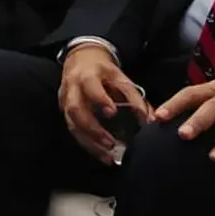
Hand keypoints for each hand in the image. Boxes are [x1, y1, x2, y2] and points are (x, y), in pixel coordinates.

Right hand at [59, 44, 150, 164]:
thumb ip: (135, 97)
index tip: (112, 112)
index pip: (90, 86)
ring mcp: (65, 100)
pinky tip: (102, 154)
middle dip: (92, 129)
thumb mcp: (120, 77)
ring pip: (72, 124)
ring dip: (90, 142)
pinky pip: (73, 129)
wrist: (80, 59)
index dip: (99, 99)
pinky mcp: (64, 111)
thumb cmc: (103, 71)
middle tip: (111, 143)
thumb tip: (149, 121)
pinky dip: (87, 144)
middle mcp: (72, 88)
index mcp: (87, 75)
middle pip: (75, 109)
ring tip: (108, 156)